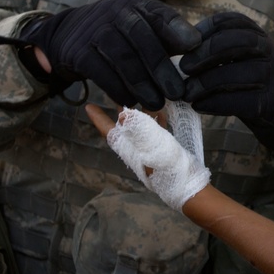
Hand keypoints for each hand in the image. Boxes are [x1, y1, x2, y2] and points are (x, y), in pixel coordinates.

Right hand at [22, 0, 199, 108]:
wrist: (69, 35)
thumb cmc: (120, 35)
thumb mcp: (143, 28)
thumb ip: (168, 38)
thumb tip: (199, 51)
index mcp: (138, 6)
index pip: (161, 15)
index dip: (178, 30)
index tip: (194, 47)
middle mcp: (116, 13)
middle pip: (141, 38)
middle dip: (161, 68)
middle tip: (178, 93)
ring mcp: (96, 31)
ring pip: (122, 58)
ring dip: (142, 84)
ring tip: (157, 102)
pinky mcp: (79, 51)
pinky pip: (101, 72)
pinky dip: (118, 89)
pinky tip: (131, 101)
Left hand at [86, 103, 208, 209]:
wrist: (183, 183)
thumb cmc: (165, 165)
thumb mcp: (151, 144)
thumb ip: (138, 127)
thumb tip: (123, 114)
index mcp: (127, 147)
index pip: (108, 130)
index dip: (98, 117)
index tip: (89, 105)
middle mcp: (134, 147)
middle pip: (123, 125)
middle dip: (122, 108)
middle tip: (121, 91)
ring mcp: (147, 149)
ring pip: (140, 126)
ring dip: (141, 112)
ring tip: (145, 96)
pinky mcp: (161, 150)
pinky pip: (155, 131)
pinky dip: (157, 120)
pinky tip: (163, 111)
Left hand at [177, 12, 273, 159]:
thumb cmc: (261, 88)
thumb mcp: (250, 62)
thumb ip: (225, 56)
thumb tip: (183, 55)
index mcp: (263, 39)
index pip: (235, 21)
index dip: (207, 28)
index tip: (185, 43)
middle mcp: (272, 53)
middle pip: (239, 41)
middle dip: (206, 51)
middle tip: (184, 67)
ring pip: (239, 72)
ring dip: (207, 82)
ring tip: (187, 92)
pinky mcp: (272, 105)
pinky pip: (241, 101)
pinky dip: (216, 103)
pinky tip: (199, 106)